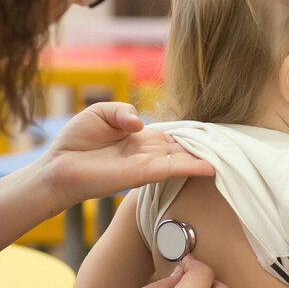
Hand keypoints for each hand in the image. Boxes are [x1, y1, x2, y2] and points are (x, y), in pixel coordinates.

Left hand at [39, 102, 213, 208]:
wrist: (56, 166)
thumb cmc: (76, 141)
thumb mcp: (100, 112)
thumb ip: (122, 111)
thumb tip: (141, 122)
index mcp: (140, 137)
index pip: (172, 135)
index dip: (192, 133)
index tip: (214, 132)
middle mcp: (146, 152)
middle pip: (182, 148)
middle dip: (204, 148)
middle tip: (232, 147)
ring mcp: (144, 165)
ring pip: (181, 159)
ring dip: (203, 159)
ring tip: (228, 159)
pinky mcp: (137, 176)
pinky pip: (168, 170)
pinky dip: (188, 168)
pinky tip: (208, 167)